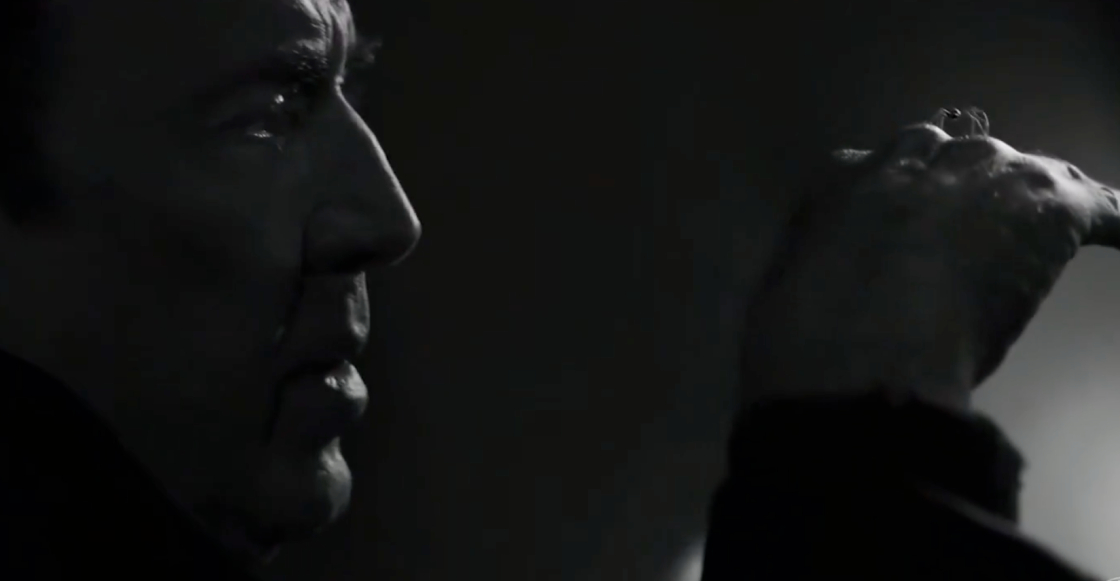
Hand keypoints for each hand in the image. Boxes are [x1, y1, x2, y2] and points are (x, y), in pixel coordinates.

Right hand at [739, 123, 1119, 408]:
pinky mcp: (1043, 204)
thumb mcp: (791, 290)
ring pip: (1020, 172)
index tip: (909, 225)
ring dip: (1026, 203)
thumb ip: (823, 266)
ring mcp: (979, 175)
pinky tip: (1118, 232)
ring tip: (1039, 234)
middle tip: (977, 237)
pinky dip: (1109, 221)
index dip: (904, 197)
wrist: (854, 351)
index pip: (884, 167)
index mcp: (841, 179)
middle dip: (968, 189)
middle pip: (957, 155)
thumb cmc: (804, 336)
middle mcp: (911, 160)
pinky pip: (1095, 205)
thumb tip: (838, 284)